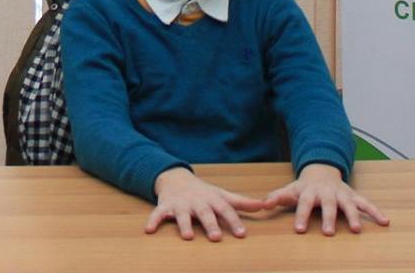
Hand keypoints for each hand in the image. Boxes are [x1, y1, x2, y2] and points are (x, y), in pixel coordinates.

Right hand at [147, 166, 269, 240]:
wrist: (176, 178)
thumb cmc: (203, 192)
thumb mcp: (222, 195)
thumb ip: (242, 202)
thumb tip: (265, 205)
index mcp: (212, 199)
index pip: (225, 210)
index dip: (234, 221)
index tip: (242, 234)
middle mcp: (197, 201)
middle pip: (205, 213)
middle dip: (210, 225)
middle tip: (216, 238)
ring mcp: (180, 204)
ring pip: (182, 215)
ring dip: (184, 225)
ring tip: (188, 236)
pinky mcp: (165, 206)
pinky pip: (157, 214)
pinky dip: (153, 221)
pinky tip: (149, 230)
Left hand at [263, 163, 388, 235]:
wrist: (321, 172)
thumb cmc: (303, 187)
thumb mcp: (289, 190)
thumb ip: (277, 197)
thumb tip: (263, 204)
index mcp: (309, 192)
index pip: (303, 204)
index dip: (300, 216)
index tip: (299, 230)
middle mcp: (327, 193)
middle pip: (328, 205)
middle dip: (329, 218)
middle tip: (329, 233)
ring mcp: (342, 194)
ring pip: (349, 205)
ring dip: (354, 216)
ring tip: (357, 230)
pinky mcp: (354, 197)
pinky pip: (367, 204)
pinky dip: (376, 212)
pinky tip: (385, 221)